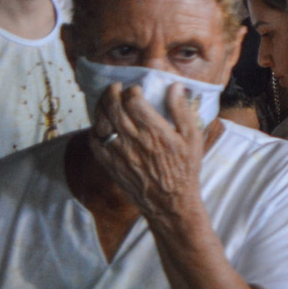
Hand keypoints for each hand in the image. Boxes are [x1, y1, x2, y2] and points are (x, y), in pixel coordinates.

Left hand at [91, 83, 212, 219]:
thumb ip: (182, 110)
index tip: (136, 88)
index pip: (135, 103)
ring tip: (105, 100)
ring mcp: (119, 154)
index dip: (132, 91)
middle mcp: (134, 141)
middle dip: (111, 93)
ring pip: (101, 124)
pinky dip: (94, 129)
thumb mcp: (193, 137)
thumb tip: (174, 87)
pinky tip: (99, 123)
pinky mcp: (111, 165)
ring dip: (100, 108)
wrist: (169, 201)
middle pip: (114, 110)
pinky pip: (95, 143)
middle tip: (115, 87)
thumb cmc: (185, 168)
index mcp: (156, 132)